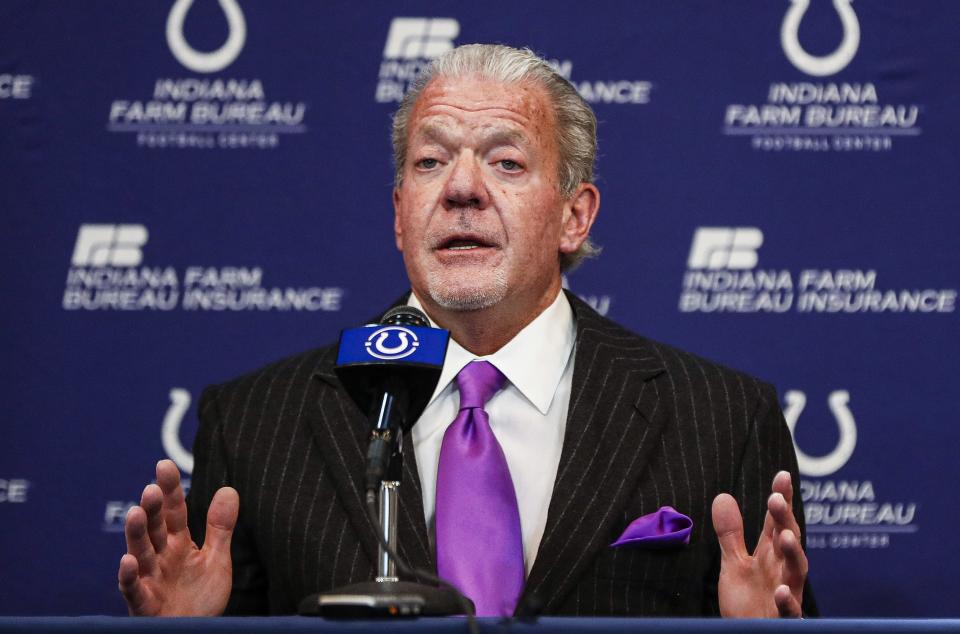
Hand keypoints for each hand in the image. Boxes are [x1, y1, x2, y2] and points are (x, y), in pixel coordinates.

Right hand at [117, 459, 238, 615]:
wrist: (195, 632)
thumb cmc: (200, 598)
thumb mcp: (215, 559)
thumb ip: (219, 527)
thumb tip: (229, 488)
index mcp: (177, 544)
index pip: (174, 512)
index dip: (170, 490)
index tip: (164, 465)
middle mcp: (160, 558)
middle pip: (155, 529)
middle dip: (153, 509)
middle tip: (152, 487)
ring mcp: (150, 579)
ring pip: (140, 553)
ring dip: (136, 534)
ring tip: (136, 512)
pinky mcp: (144, 604)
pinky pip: (134, 590)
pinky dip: (128, 576)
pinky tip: (127, 560)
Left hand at [712, 471, 807, 617]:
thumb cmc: (748, 602)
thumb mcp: (734, 564)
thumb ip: (731, 533)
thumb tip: (723, 496)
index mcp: (770, 556)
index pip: (777, 522)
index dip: (781, 500)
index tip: (781, 475)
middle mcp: (782, 571)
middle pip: (788, 540)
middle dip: (785, 520)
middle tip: (776, 498)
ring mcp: (786, 594)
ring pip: (796, 572)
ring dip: (792, 553)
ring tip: (783, 536)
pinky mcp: (783, 619)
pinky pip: (790, 612)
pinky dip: (788, 602)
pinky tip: (782, 591)